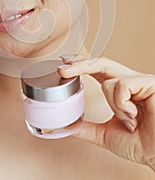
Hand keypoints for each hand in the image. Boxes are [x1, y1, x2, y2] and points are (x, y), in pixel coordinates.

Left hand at [58, 56, 154, 171]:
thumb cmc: (141, 144)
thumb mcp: (106, 134)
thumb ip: (87, 128)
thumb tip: (68, 126)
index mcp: (120, 90)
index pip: (98, 70)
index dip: (81, 64)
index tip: (63, 64)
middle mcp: (129, 82)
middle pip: (101, 63)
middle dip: (80, 64)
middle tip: (62, 70)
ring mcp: (139, 81)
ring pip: (109, 81)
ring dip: (113, 105)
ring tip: (129, 120)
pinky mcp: (148, 83)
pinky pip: (121, 85)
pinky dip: (122, 104)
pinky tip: (133, 115)